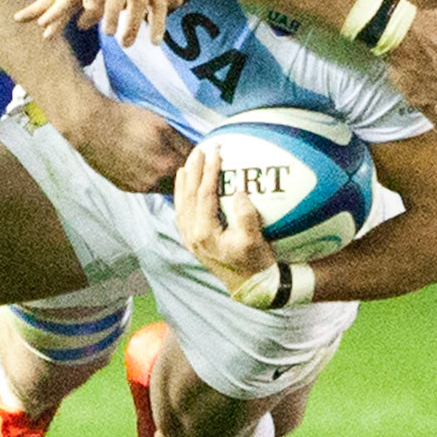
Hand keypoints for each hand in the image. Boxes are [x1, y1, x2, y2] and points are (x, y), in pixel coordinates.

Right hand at [61, 99, 190, 192]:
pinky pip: (145, 186)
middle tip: (180, 158)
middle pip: (179, 182)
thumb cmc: (126, 121)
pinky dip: (149, 178)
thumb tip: (197, 151)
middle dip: (183, 172)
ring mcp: (139, 187)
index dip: (199, 162)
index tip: (202, 158)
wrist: (92, 127)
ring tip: (160, 160)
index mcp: (168, 165)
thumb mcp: (161, 125)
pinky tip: (144, 164)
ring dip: (166, 176)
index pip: (194, 169)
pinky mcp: (126, 187)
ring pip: (162, 186)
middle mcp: (155, 181)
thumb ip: (182, 142)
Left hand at [172, 144, 274, 293]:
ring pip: (181, 204)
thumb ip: (245, 216)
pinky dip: (182, 196)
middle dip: (194, 171)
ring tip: (189, 162)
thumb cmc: (255, 263)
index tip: (216, 153)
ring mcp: (190, 239)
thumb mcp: (255, 240)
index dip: (209, 172)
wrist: (251, 287)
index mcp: (204, 234)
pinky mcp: (193, 241)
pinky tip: (185, 186)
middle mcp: (192, 236)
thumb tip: (237, 192)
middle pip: (188, 196)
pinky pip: (182, 213)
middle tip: (200, 149)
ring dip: (184, 182)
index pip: (204, 195)